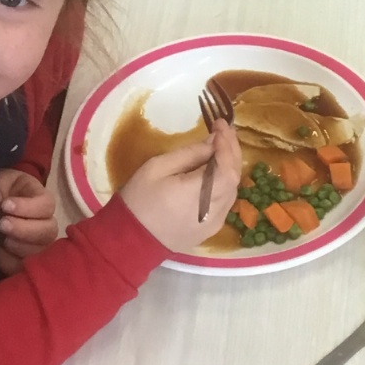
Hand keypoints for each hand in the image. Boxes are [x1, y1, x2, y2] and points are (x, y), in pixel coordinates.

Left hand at [0, 168, 58, 275]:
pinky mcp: (25, 260)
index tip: (5, 205)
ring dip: (19, 247)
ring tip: (1, 239)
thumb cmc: (3, 190)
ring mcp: (39, 245)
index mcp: (43, 201)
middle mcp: (47, 225)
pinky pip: (23, 268)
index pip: (46, 206)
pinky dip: (8, 263)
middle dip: (24, 230)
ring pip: (40, 253)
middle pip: (47, 232)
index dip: (28, 207)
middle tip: (2, 224)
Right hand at [120, 121, 241, 252]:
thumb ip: (189, 154)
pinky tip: (217, 171)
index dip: (227, 144)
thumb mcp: (157, 168)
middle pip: (234, 178)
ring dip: (230, 166)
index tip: (220, 124)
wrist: (130, 240)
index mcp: (197, 195)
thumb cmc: (138, 199)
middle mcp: (213, 211)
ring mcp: (214, 223)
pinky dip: (225, 183)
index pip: (226, 167)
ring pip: (232, 190)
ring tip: (222, 146)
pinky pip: (225, 202)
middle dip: (232, 151)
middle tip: (224, 131)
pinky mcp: (210, 230)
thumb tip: (213, 143)